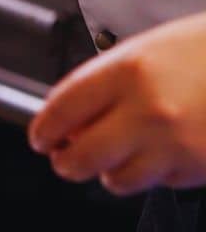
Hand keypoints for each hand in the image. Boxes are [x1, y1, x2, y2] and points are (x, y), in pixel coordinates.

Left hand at [29, 11, 205, 194]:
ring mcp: (175, 144)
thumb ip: (106, 83)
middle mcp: (147, 111)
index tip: (41, 137)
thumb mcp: (150, 48)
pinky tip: (168, 148)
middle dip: (66, 160)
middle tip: (67, 155)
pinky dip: (154, 172)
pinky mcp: (198, 167)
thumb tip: (70, 122)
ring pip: (115, 180)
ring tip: (123, 152)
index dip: (43, 130)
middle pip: (78, 159)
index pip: (59, 111)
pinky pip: (158, 183)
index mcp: (127, 71)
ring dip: (111, 171)